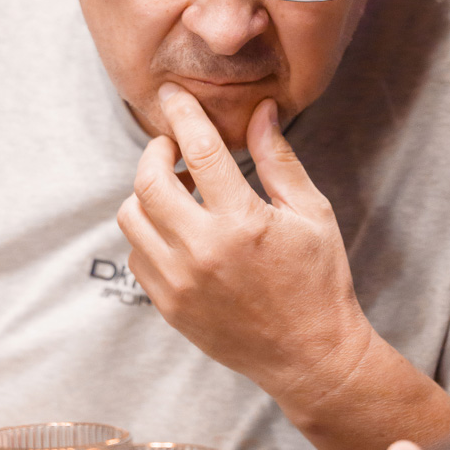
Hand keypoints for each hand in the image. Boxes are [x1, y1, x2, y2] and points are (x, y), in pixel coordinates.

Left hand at [118, 84, 371, 403]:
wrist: (310, 356)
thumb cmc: (318, 280)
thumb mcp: (311, 213)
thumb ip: (277, 159)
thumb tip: (259, 110)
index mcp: (242, 222)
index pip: (200, 150)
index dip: (183, 113)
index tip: (173, 92)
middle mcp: (202, 252)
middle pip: (148, 181)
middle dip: (155, 152)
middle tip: (174, 147)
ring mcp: (179, 283)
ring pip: (131, 217)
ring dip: (147, 193)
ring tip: (180, 191)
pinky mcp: (168, 306)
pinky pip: (137, 254)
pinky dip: (148, 231)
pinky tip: (178, 229)